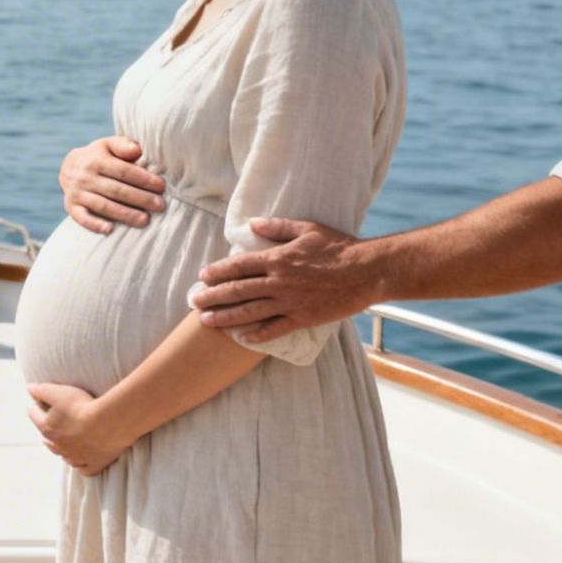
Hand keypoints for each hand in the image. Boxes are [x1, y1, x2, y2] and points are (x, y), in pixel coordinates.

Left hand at [26, 382, 134, 475]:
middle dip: (47, 431)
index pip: (34, 415)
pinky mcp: (93, 465)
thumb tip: (29, 389)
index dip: (36, 407)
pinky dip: (81, 464)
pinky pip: (84, 468)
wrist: (108, 424)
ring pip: (64, 456)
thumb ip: (41, 391)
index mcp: (47, 428)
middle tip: (49, 425)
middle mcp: (58, 446)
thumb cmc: (82, 406)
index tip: (37, 403)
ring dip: (62, 450)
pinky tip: (82, 461)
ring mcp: (76, 458)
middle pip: (47, 439)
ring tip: (63, 445)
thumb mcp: (59, 392)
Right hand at [58, 136, 165, 233]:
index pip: (123, 171)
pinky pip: (82, 218)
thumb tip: (138, 150)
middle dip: (140, 198)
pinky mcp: (71, 207)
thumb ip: (124, 145)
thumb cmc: (98, 156)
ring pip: (103, 205)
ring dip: (125, 214)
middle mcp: (84, 177)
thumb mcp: (108, 145)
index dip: (143, 179)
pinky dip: (94, 225)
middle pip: (116, 190)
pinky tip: (110, 230)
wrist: (68, 167)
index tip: (161, 186)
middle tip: (160, 205)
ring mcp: (77, 193)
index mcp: (96, 160)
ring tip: (145, 220)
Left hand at [189, 218, 374, 343]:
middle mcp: (279, 282)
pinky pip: (276, 328)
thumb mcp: (307, 229)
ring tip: (206, 321)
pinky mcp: (304, 318)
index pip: (239, 266)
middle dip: (213, 296)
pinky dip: (258, 335)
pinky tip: (243, 338)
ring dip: (226, 317)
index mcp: (278, 259)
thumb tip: (251, 224)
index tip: (202, 276)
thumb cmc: (338, 247)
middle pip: (238, 290)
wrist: (367, 271)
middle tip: (193, 302)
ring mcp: (290, 302)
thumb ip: (277, 227)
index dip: (218, 271)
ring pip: (250, 311)